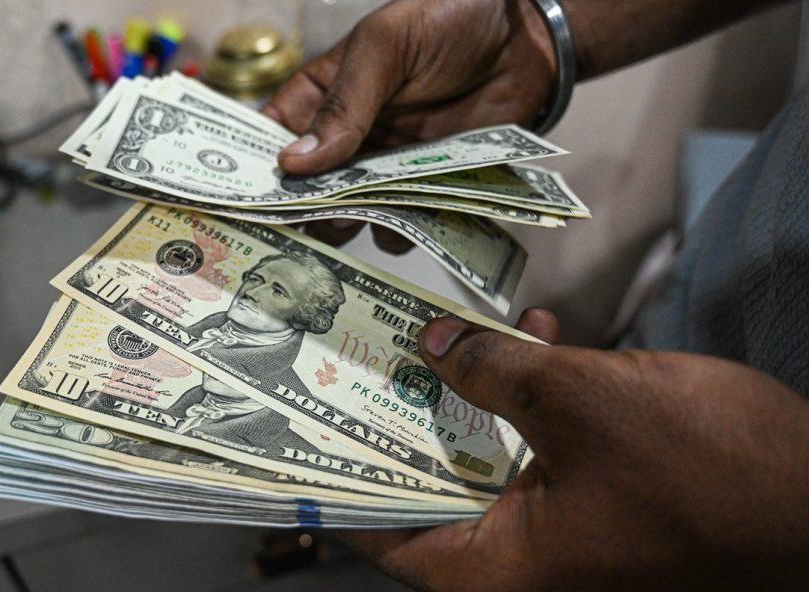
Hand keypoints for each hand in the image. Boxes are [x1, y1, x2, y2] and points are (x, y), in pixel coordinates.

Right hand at [263, 0, 555, 249]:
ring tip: (352, 226)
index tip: (247, 204)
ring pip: (351, 212)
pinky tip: (406, 226)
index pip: (273, 139)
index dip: (258, 172)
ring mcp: (385, 165)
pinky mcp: (425, 185)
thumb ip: (345, 105)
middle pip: (308, 188)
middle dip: (303, 210)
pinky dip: (400, 233)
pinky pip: (402, 224)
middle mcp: (348, 138)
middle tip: (300, 230)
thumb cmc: (448, 18)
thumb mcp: (386, 49)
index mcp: (322, 96)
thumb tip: (294, 162)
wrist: (525, 37)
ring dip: (349, 226)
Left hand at [342, 309, 808, 590]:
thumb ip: (495, 369)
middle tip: (362, 356)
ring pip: (484, 453)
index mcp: (496, 567)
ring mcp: (561, 527)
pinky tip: (534, 333)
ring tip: (445, 328)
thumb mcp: (578, 402)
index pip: (383, 531)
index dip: (338, 478)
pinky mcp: (597, 494)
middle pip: (428, 482)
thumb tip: (434, 344)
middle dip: (401, 412)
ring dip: (470, 388)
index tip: (301, 429)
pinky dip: (528, 392)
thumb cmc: (704, 472)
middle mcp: (519, 559)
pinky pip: (537, 443)